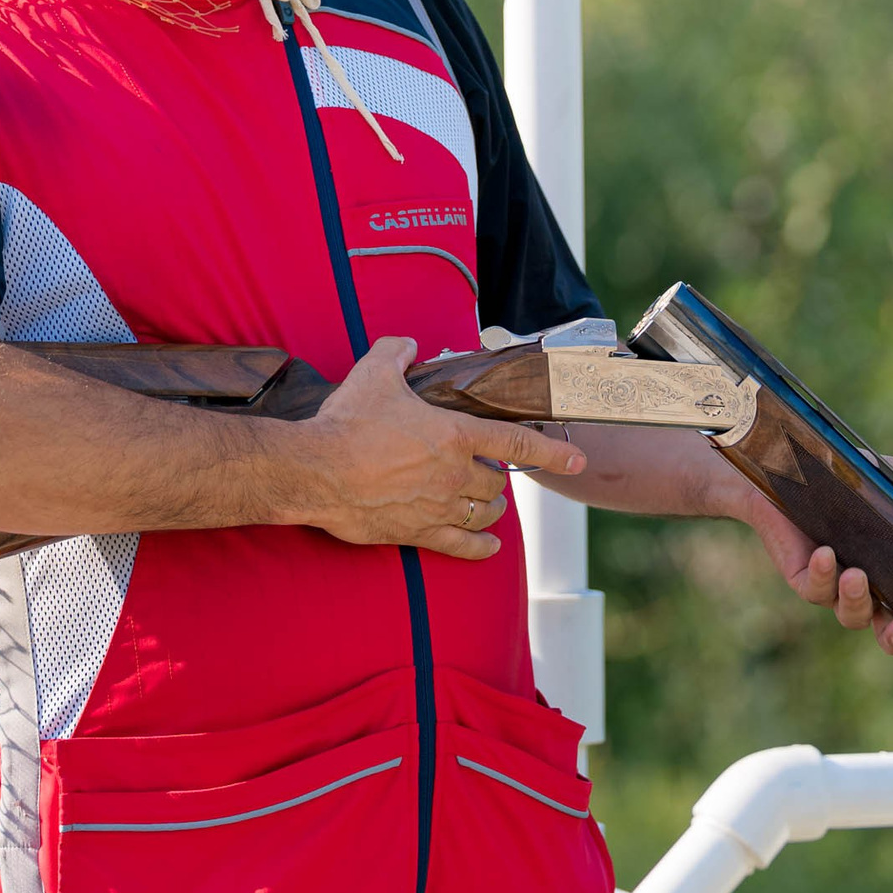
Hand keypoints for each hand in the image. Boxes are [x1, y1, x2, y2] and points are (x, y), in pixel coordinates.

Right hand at [288, 336, 585, 559]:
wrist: (315, 471)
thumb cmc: (346, 423)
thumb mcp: (373, 373)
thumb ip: (398, 352)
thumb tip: (409, 345)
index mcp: (454, 434)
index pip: (515, 441)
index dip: (551, 451)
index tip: (577, 459)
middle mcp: (454, 474)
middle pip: (497, 480)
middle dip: (498, 474)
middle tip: (488, 468)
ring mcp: (439, 507)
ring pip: (485, 512)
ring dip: (493, 507)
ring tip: (491, 502)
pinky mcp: (418, 532)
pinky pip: (462, 546)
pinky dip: (480, 546)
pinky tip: (489, 546)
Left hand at [734, 457, 892, 686]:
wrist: (792, 466)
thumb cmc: (854, 479)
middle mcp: (874, 592)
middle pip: (890, 636)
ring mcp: (838, 589)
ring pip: (852, 616)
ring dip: (857, 600)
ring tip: (857, 575)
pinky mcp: (805, 578)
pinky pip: (815, 588)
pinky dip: (822, 575)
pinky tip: (825, 554)